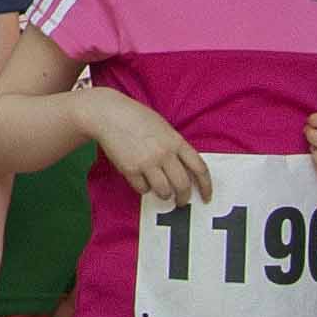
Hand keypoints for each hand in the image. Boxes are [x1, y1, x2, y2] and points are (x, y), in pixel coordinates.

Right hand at [80, 90, 209, 209]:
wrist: (110, 114)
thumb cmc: (136, 118)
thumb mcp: (164, 128)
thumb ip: (175, 147)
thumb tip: (183, 169)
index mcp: (176, 141)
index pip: (199, 168)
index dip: (206, 186)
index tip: (206, 197)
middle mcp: (164, 153)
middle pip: (182, 185)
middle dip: (184, 198)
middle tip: (181, 201)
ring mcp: (147, 162)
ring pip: (164, 191)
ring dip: (164, 195)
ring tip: (160, 191)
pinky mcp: (130, 169)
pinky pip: (143, 189)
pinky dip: (144, 188)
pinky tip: (141, 180)